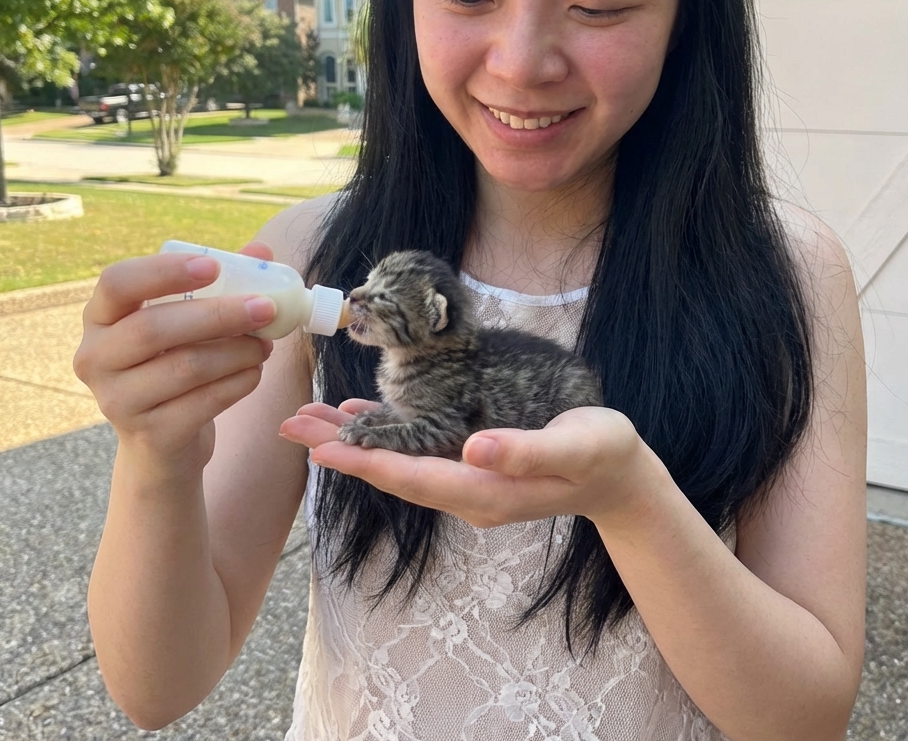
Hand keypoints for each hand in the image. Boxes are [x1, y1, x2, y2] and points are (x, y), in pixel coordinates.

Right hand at [74, 242, 278, 479]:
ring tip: (265, 345)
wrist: (162, 442)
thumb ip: (222, 283)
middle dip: (218, 315)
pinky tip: (254, 373)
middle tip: (267, 308)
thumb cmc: (177, 363)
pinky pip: (204, 402)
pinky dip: (239, 383)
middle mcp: (95, 358)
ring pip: (185, 367)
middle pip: (153, 328)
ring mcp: (116, 401)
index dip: (163, 271)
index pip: (117, 283)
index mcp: (101, 318)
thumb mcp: (191, 322)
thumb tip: (261, 251)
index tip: (213, 266)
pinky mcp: (149, 434)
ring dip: (238, 351)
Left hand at [279, 402, 660, 527]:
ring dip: (355, 442)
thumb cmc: (603, 454)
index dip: (367, 463)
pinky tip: (362, 416)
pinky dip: (387, 433)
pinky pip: (419, 452)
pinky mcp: (471, 465)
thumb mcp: (577, 446)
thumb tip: (475, 448)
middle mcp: (468, 492)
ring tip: (310, 419)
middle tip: (291, 426)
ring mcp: (467, 481)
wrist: (617, 474)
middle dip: (343, 451)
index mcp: (487, 491)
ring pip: (400, 462)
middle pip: (394, 473)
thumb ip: (528, 451)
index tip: (321, 450)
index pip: (415, 478)